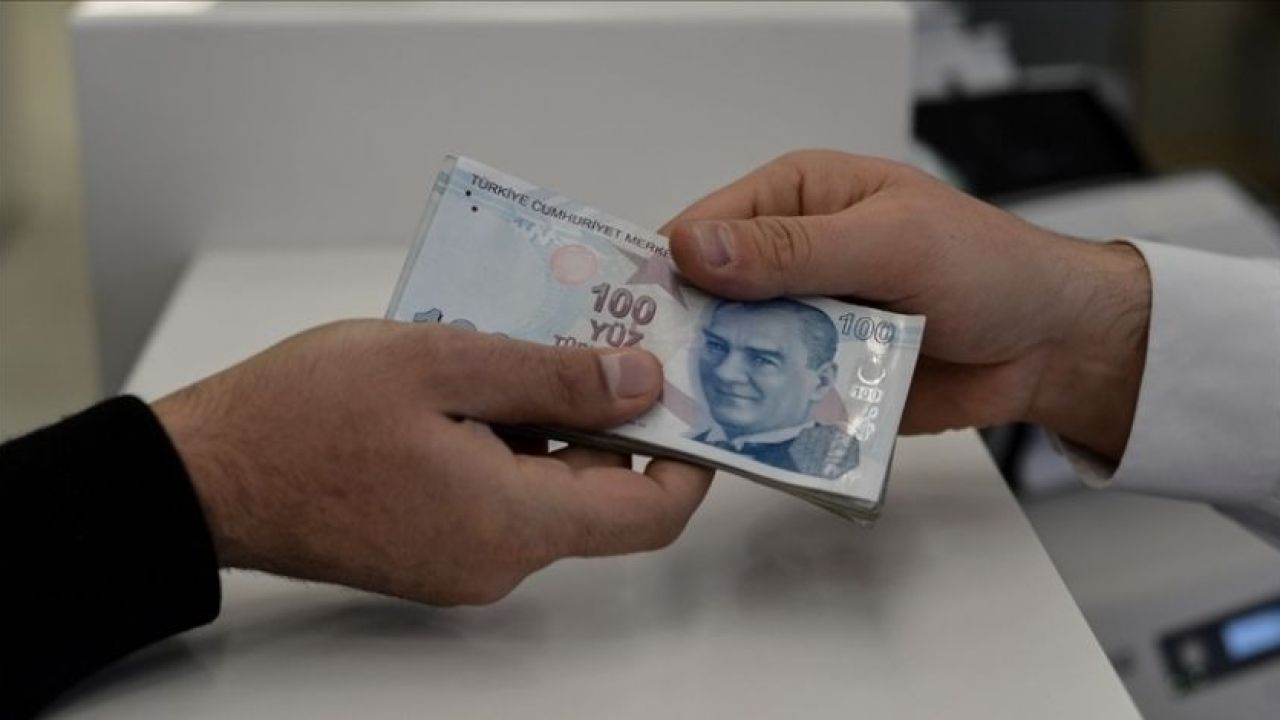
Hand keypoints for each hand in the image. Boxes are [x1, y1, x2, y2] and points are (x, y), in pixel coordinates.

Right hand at [152, 320, 710, 604]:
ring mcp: (462, 559)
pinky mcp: (433, 545)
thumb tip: (642, 385)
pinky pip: (500, 492)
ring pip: (545, 486)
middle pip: (596, 492)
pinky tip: (471, 382)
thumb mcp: (442, 364)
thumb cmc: (303, 416)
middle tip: (591, 335)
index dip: (686, 456)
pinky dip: (505, 438)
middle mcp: (497, 558)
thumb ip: (554, 376)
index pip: (648, 513)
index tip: (688, 395)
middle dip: (606, 414)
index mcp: (510, 522)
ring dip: (548, 418)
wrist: (206, 475)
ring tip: (512, 346)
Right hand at [662, 150, 1150, 460]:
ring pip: (733, 351)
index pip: (703, 228)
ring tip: (683, 416)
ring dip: (717, 380)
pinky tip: (735, 437)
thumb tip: (694, 248)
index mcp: (795, 198)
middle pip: (707, 296)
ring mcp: (803, 319)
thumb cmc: (988, 267)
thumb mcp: (890, 242)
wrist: (1053, 347)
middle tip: (646, 381)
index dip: (665, 270)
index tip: (629, 317)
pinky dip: (758, 412)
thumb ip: (794, 249)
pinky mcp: (820, 374)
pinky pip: (772, 393)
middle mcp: (788, 258)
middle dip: (683, 335)